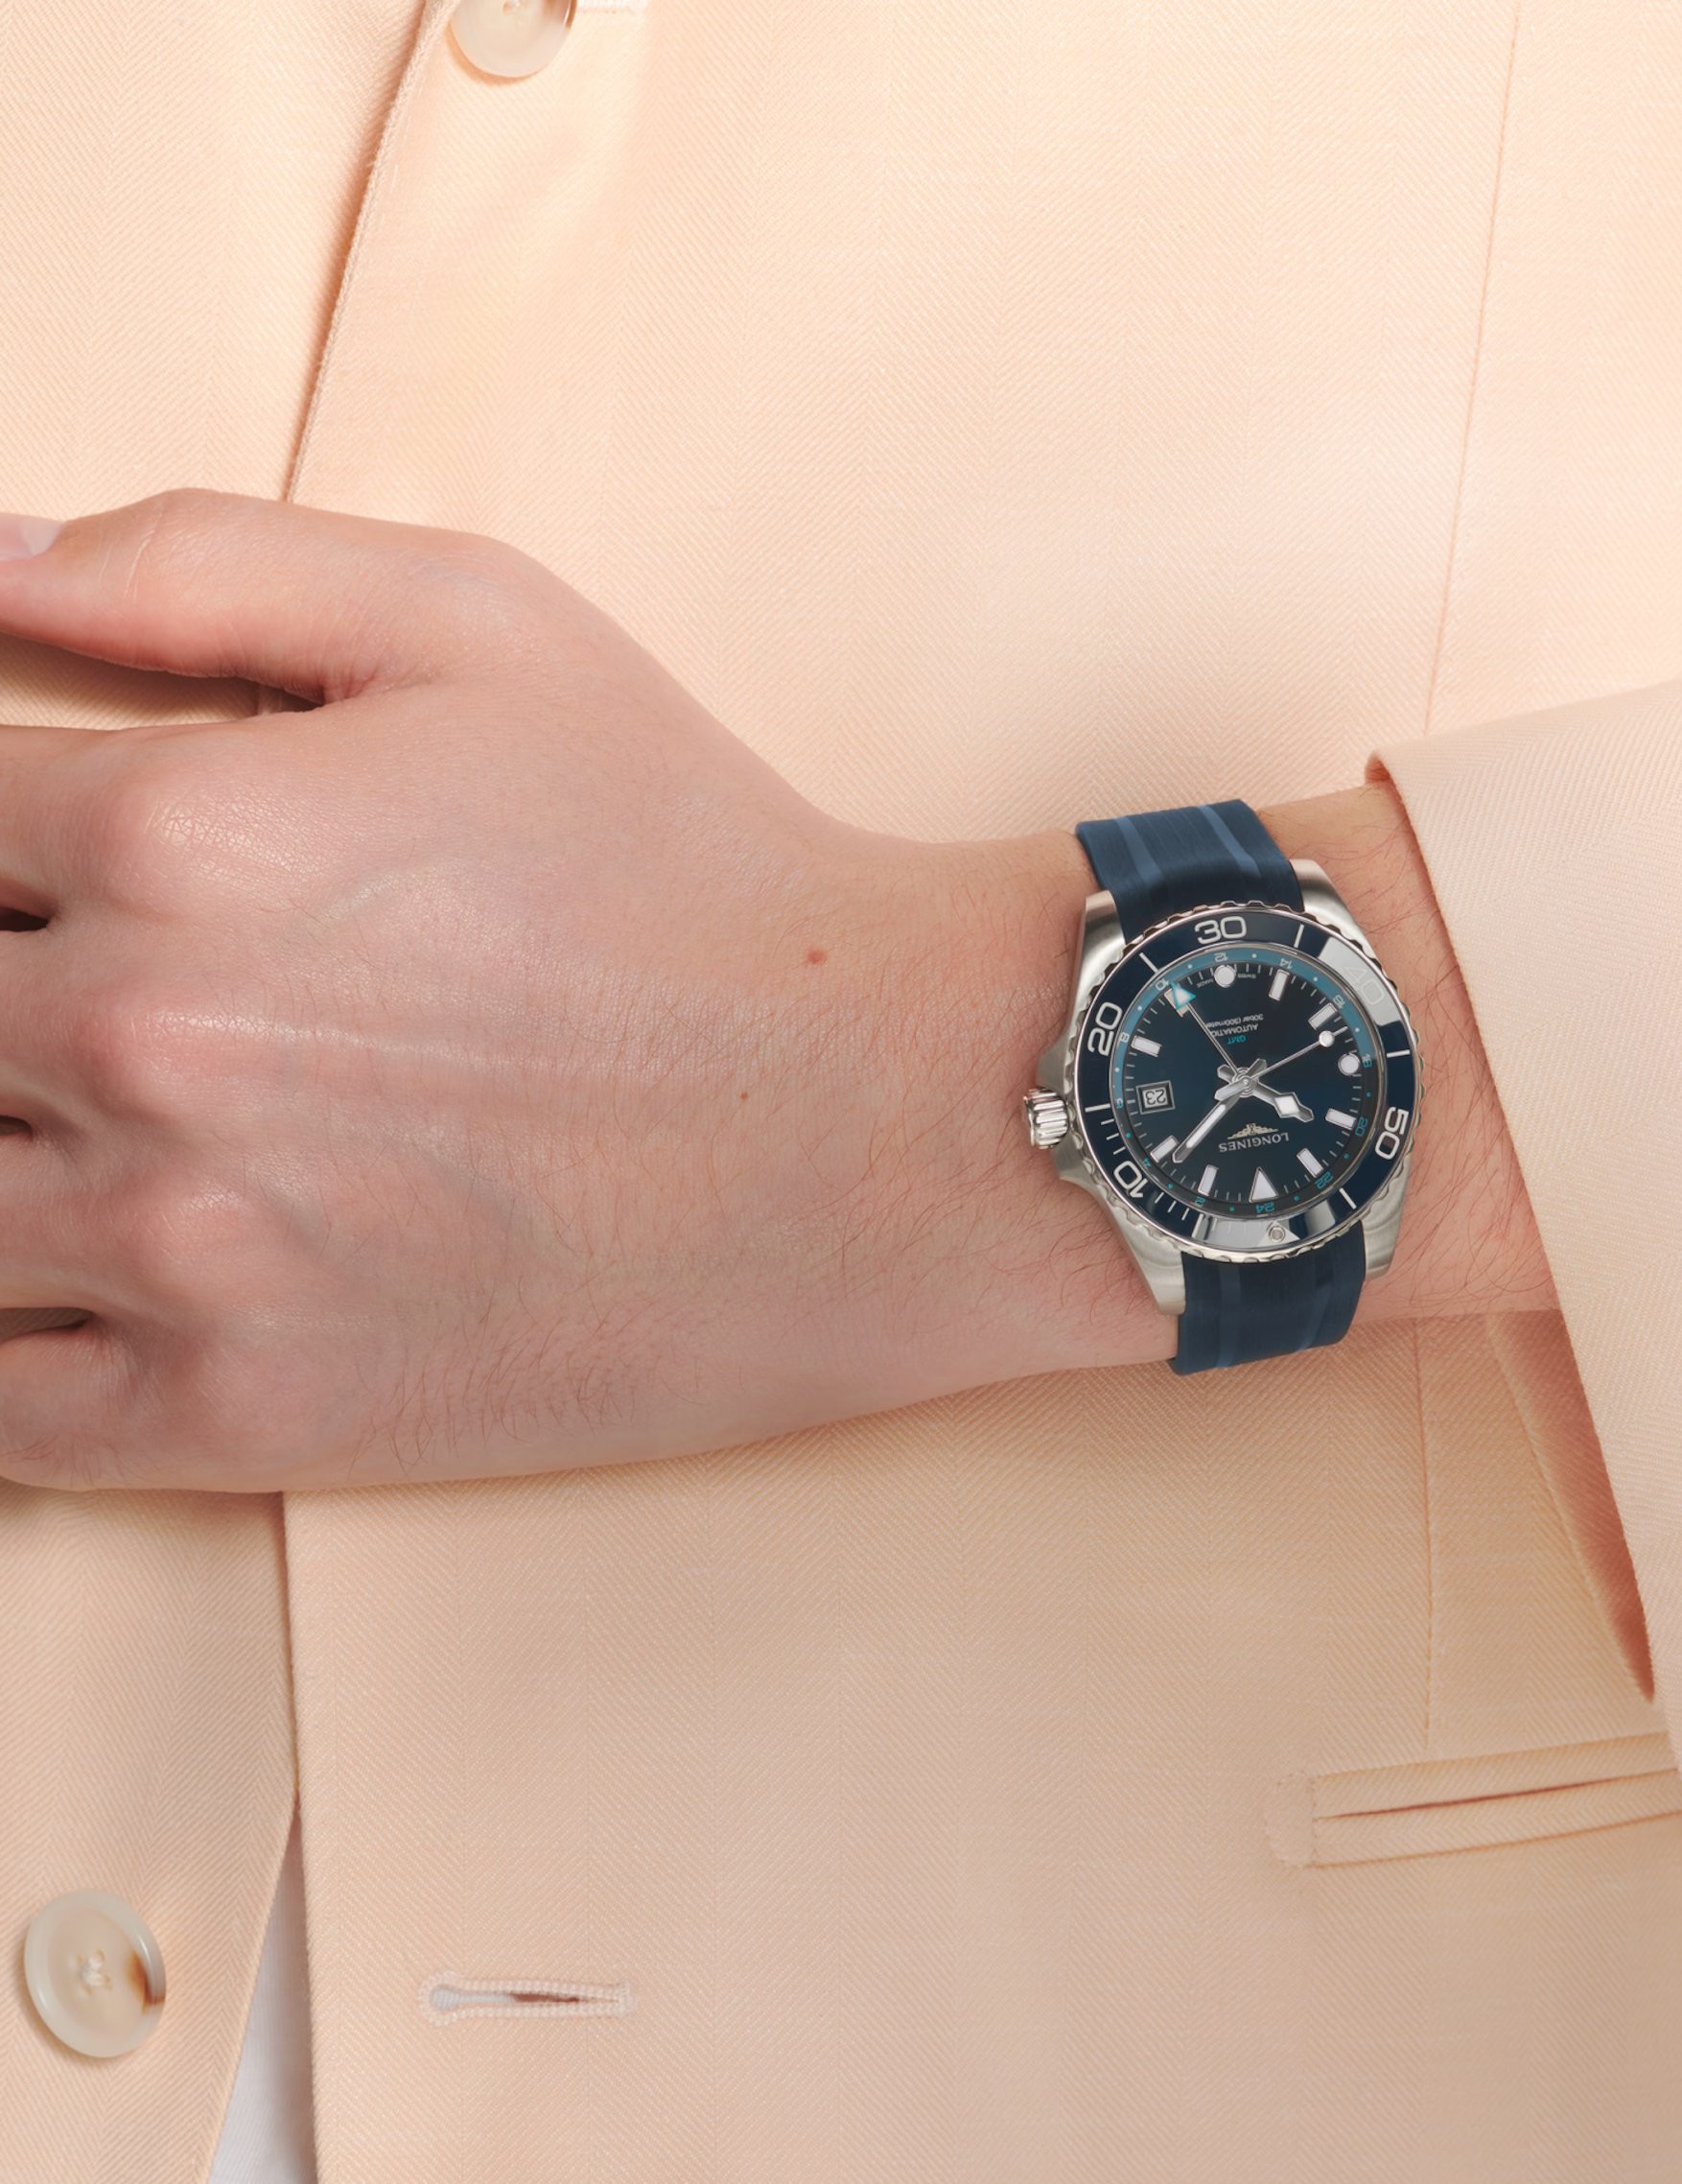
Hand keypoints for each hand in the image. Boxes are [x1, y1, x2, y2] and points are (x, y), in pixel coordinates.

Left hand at [0, 491, 1548, 1491]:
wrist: (888, 1124)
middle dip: (0, 986)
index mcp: (172, 826)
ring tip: (95, 1124)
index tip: (50, 876)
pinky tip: (73, 1280)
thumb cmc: (700, 869)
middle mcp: (136, 1037)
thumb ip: (200, 565)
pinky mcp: (240, 1416)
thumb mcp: (487, 627)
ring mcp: (179, 1251)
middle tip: (106, 1008)